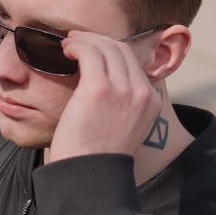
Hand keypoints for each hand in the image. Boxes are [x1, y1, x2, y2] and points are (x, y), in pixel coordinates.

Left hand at [46, 31, 160, 162]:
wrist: (90, 175)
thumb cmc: (97, 154)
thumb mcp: (122, 126)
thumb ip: (122, 104)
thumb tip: (105, 85)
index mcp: (150, 101)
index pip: (133, 61)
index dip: (111, 49)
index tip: (92, 47)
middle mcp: (141, 92)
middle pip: (121, 49)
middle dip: (97, 39)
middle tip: (76, 39)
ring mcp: (122, 89)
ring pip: (105, 47)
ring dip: (84, 40)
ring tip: (68, 44)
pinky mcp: (99, 88)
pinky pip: (88, 53)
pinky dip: (76, 46)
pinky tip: (65, 51)